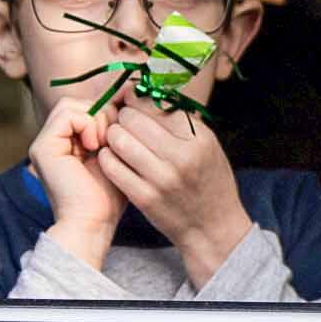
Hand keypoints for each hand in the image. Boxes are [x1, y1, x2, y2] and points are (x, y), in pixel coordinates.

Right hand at [28, 95, 121, 265]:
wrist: (93, 223)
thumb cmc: (107, 197)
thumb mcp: (113, 156)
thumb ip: (111, 131)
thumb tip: (120, 102)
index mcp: (65, 144)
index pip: (83, 108)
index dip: (105, 113)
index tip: (118, 136)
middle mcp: (51, 142)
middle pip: (76, 102)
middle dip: (101, 114)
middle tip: (110, 140)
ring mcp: (44, 144)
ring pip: (71, 104)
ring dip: (95, 119)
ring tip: (102, 145)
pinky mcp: (43, 147)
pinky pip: (67, 114)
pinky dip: (87, 124)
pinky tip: (94, 147)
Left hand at [97, 102, 253, 286]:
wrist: (212, 227)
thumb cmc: (210, 181)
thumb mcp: (208, 145)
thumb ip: (181, 120)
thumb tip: (149, 94)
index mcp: (199, 139)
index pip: (156, 104)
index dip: (138, 98)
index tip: (132, 100)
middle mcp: (181, 157)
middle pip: (132, 118)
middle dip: (123, 116)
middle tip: (124, 121)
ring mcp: (160, 179)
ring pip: (118, 139)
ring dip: (113, 135)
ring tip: (119, 139)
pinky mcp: (143, 197)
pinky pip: (112, 166)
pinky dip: (108, 157)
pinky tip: (114, 158)